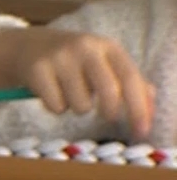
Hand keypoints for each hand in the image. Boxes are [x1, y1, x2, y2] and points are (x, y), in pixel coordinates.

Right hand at [0, 27, 156, 140]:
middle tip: (107, 117)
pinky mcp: (37, 70)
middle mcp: (85, 48)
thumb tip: (150, 111)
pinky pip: (56, 107)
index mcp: (108, 47)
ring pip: (80, 105)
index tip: (142, 131)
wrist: (30, 47)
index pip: (131, 78)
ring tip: (70, 94)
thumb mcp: (105, 64)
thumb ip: (130, 84)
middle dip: (110, 111)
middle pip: (109, 90)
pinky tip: (52, 93)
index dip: (139, 107)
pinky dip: (56, 107)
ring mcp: (60, 58)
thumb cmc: (77, 63)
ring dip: (77, 107)